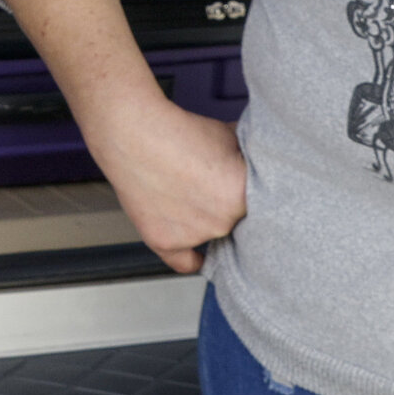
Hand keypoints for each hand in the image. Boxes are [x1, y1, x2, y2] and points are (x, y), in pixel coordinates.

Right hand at [91, 95, 248, 274]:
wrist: (134, 133)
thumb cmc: (178, 132)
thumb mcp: (230, 137)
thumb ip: (248, 160)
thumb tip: (256, 166)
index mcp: (243, 196)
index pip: (260, 205)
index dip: (248, 193)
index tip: (241, 188)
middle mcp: (221, 221)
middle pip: (235, 221)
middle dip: (227, 205)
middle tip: (211, 186)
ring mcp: (193, 235)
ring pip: (211, 235)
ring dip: (206, 221)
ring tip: (189, 193)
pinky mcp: (164, 241)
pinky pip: (185, 262)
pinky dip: (192, 258)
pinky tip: (199, 254)